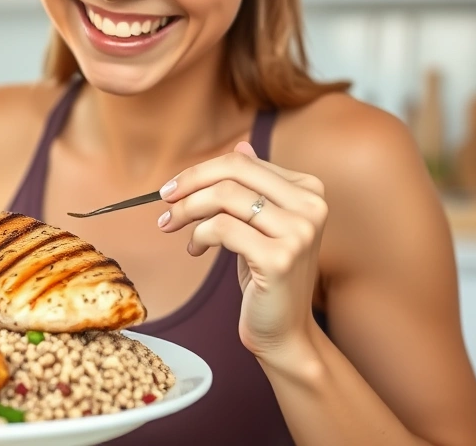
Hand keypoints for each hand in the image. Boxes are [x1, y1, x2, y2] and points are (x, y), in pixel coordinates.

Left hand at [156, 141, 327, 359]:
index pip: (242, 162)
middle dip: (189, 184)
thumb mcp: (262, 225)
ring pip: (225, 197)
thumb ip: (257, 186)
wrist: (284, 331)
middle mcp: (311, 206)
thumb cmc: (268, 277)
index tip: (173, 189)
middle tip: (164, 202)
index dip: (200, 172)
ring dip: (187, 211)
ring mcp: (299, 231)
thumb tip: (242, 145)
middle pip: (233, 172)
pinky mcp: (280, 257)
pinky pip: (222, 229)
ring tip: (172, 227)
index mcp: (310, 190)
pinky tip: (195, 250)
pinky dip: (199, 236)